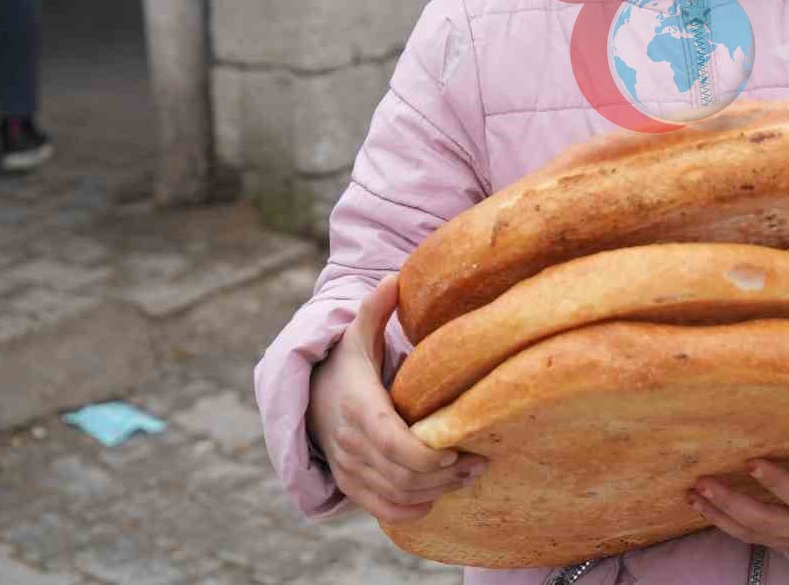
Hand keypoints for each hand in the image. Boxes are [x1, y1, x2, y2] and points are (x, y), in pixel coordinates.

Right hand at [306, 274, 487, 521]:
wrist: (307, 396)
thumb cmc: (344, 363)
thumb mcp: (355, 334)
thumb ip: (374, 308)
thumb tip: (394, 278)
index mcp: (358, 407)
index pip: (395, 444)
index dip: (430, 456)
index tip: (461, 451)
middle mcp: (350, 443)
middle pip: (404, 475)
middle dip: (447, 476)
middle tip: (481, 462)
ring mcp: (348, 468)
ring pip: (397, 495)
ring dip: (436, 493)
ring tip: (469, 476)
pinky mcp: (350, 484)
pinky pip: (381, 508)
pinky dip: (410, 510)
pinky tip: (435, 497)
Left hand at [689, 436, 788, 556]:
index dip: (777, 483)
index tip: (752, 462)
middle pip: (764, 522)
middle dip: (731, 503)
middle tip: (703, 482)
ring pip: (749, 533)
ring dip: (718, 515)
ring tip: (692, 494)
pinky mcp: (781, 542)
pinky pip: (747, 537)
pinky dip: (722, 523)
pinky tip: (701, 506)